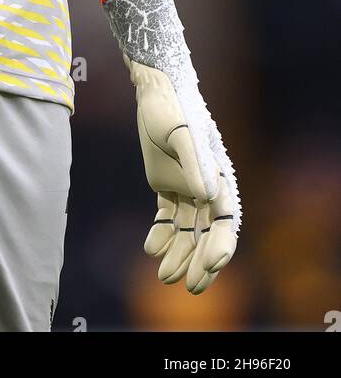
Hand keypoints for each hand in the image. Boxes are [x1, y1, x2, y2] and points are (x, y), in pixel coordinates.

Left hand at [126, 55, 238, 293]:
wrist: (154, 90)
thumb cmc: (172, 107)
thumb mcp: (181, 131)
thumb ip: (194, 162)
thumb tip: (207, 196)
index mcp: (218, 175)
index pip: (226, 218)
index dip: (222, 242)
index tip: (212, 262)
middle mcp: (206, 185)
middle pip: (208, 231)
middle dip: (201, 261)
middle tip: (192, 287)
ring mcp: (186, 185)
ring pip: (187, 229)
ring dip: (179, 253)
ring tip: (165, 277)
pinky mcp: (166, 183)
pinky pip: (167, 216)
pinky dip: (161, 233)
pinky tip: (150, 248)